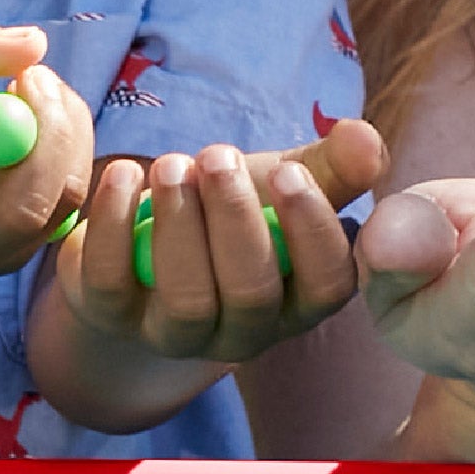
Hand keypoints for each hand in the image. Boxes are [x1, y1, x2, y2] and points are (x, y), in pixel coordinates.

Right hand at [0, 20, 96, 308]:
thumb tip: (33, 43)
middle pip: (13, 212)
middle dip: (44, 135)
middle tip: (33, 75)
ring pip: (53, 208)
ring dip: (63, 136)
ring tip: (30, 91)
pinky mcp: (9, 261)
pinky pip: (64, 207)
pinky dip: (65, 154)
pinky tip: (34, 125)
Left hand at [49, 120, 387, 375]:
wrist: (145, 248)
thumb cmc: (231, 215)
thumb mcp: (281, 187)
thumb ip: (330, 165)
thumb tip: (365, 139)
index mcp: (298, 300)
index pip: (326, 285)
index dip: (312, 232)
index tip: (287, 173)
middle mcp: (244, 332)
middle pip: (251, 293)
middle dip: (236, 218)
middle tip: (217, 155)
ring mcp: (174, 334)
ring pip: (186, 300)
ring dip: (179, 223)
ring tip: (172, 164)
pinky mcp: (110, 317)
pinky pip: (109, 284)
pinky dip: (112, 224)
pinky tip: (123, 174)